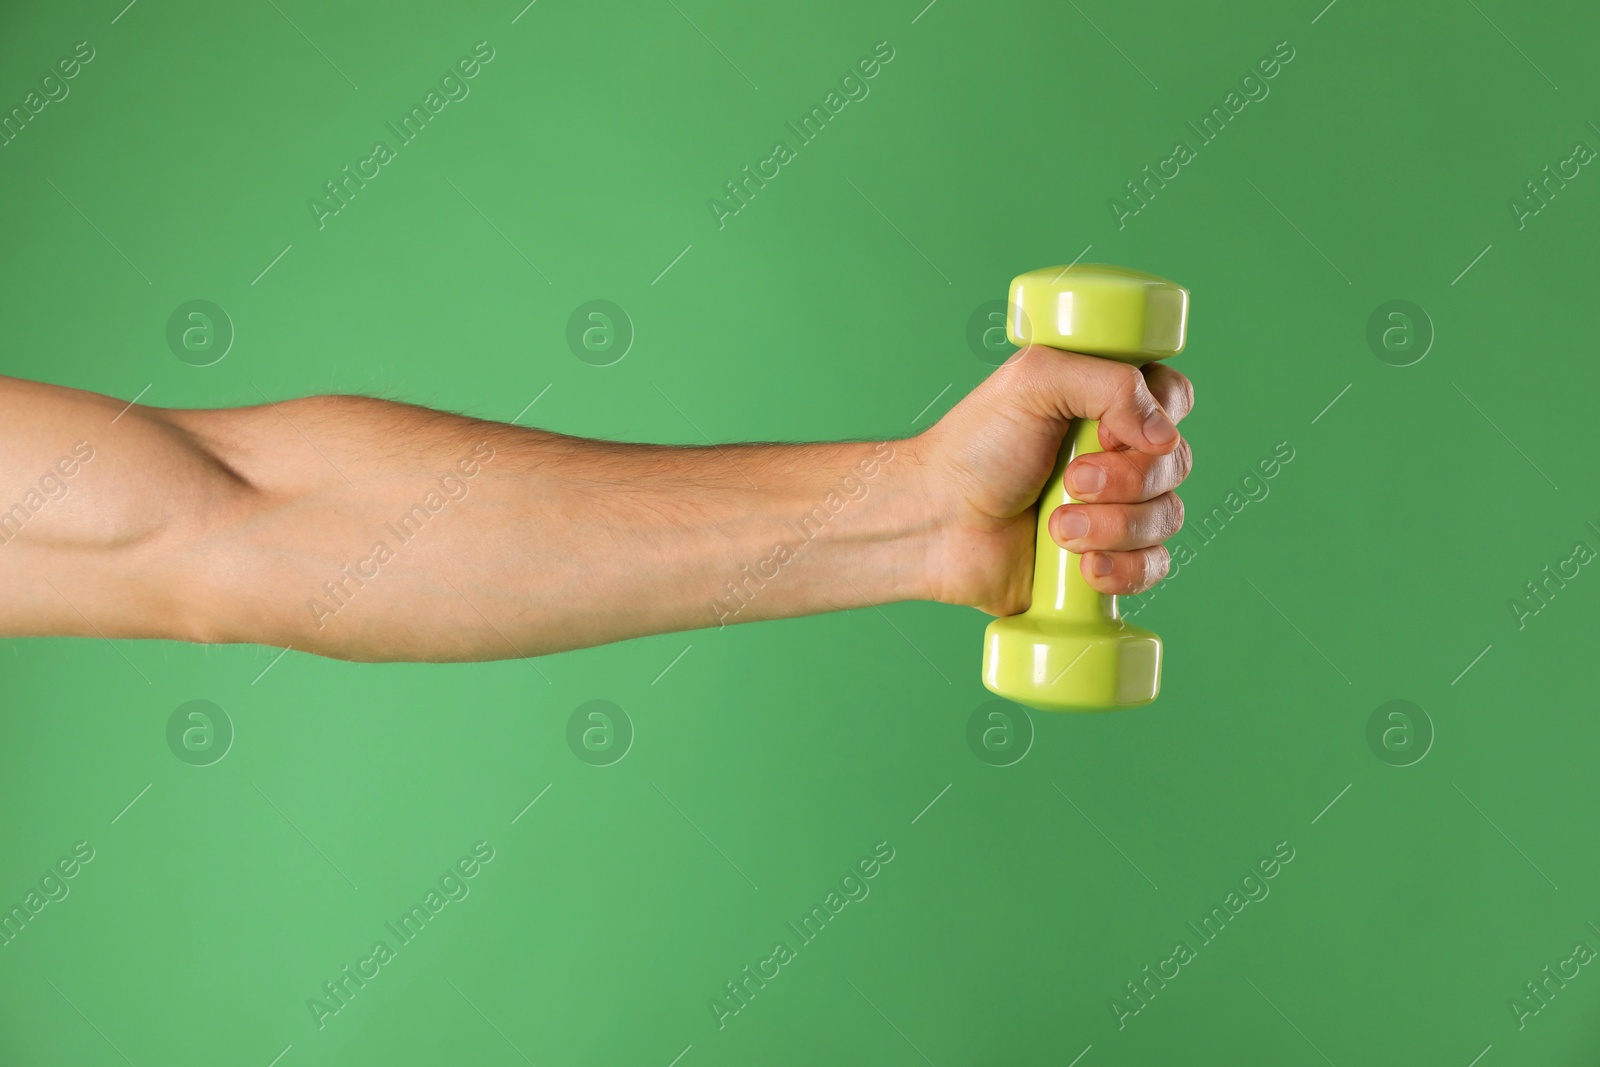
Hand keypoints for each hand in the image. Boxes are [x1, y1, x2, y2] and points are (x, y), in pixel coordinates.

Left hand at [908, 345, 1193, 615]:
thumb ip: (1108, 383)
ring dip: (1114, 526)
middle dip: (1125, 480)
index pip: (1175, 399)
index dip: (1157, 418)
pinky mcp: (1106, 559)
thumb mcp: (1033, 382)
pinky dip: (1124, 569)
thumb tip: (1163, 435)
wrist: (936, 523)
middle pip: (1176, 463)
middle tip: (1069, 482)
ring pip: (1167, 517)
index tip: (1104, 433)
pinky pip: (1153, 567)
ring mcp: (1115, 509)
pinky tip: (1085, 569)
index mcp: (1106, 402)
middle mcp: (1118, 454)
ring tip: (1057, 529)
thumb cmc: (974, 447)